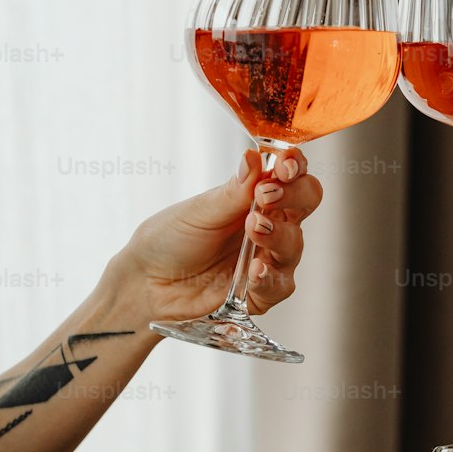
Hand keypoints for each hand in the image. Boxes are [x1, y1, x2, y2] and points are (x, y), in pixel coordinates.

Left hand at [110, 149, 322, 327]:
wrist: (147, 282)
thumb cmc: (170, 239)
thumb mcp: (199, 211)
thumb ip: (232, 192)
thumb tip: (253, 158)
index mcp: (256, 197)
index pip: (291, 175)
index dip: (295, 166)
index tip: (284, 165)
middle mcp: (270, 224)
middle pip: (305, 203)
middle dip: (294, 195)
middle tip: (267, 195)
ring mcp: (268, 258)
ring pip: (294, 245)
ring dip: (278, 236)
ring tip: (255, 228)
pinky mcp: (260, 293)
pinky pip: (279, 286)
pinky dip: (269, 277)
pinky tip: (254, 270)